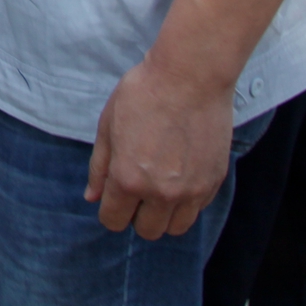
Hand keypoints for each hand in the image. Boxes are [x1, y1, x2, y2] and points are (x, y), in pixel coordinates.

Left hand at [84, 54, 234, 239]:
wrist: (191, 75)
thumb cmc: (144, 93)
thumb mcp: (108, 125)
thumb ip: (99, 166)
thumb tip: (92, 197)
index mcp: (128, 179)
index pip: (113, 220)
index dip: (110, 209)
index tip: (114, 195)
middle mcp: (161, 192)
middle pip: (146, 230)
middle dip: (137, 214)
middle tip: (138, 188)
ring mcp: (191, 190)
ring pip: (175, 228)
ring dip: (164, 214)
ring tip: (161, 187)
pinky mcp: (213, 181)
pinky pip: (197, 209)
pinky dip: (187, 201)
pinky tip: (181, 174)